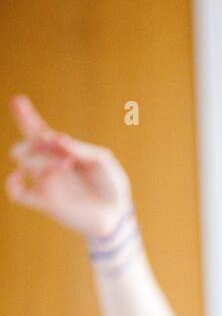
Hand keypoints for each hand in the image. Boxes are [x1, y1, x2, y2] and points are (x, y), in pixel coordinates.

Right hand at [6, 94, 131, 239]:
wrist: (116, 215)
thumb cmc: (111, 185)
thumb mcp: (102, 160)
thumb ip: (81, 149)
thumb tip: (58, 139)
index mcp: (62, 151)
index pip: (39, 130)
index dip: (26, 115)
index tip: (18, 100)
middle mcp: (49, 164)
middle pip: (26, 142)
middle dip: (33, 137)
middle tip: (55, 141)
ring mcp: (46, 182)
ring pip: (24, 160)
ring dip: (42, 158)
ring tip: (66, 164)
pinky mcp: (45, 202)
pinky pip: (17, 194)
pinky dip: (12, 184)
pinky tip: (19, 175)